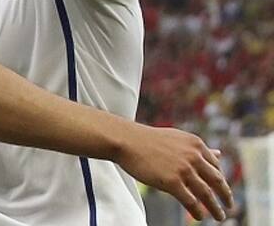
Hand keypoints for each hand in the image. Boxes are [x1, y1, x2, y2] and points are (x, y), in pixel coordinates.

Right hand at [117, 124, 232, 221]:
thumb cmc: (148, 140)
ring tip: (219, 217)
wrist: (126, 140)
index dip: (220, 180)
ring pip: (206, 194)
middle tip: (229, 206)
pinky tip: (199, 217)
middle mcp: (193, 156)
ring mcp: (183, 169)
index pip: (215, 166)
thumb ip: (198, 149)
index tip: (221, 189)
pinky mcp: (172, 182)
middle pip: (217, 181)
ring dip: (215, 208)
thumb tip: (219, 154)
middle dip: (226, 195)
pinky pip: (191, 201)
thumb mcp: (178, 139)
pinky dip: (197, 211)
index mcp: (196, 144)